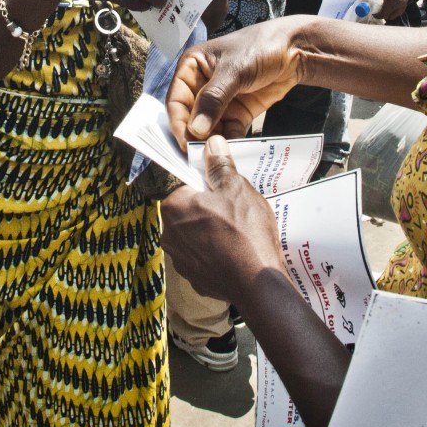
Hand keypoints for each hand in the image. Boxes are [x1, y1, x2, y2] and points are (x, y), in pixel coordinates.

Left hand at [160, 136, 289, 304]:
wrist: (258, 283)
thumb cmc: (245, 232)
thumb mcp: (236, 188)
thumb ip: (220, 165)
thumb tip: (212, 144)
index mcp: (173, 208)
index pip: (184, 185)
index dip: (206, 184)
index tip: (225, 189)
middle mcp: (168, 235)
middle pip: (189, 211)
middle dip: (209, 208)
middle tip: (236, 209)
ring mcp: (180, 260)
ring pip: (196, 235)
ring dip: (212, 231)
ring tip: (239, 231)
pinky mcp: (194, 278)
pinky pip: (204, 258)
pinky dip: (217, 254)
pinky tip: (236, 252)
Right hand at [167, 17, 307, 142]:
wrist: (295, 50)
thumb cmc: (261, 47)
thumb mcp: (234, 70)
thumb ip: (213, 99)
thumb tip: (196, 129)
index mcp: (192, 67)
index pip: (176, 100)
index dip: (178, 123)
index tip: (185, 144)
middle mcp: (201, 85)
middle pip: (190, 118)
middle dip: (196, 136)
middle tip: (201, 156)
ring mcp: (219, 101)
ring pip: (208, 128)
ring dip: (213, 142)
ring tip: (220, 155)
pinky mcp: (237, 112)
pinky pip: (228, 131)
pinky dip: (231, 141)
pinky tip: (235, 150)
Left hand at [369, 0, 410, 21]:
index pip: (383, 14)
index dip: (378, 16)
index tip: (373, 13)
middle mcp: (397, 2)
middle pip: (390, 16)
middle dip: (383, 16)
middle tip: (378, 12)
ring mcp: (403, 2)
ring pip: (396, 15)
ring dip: (390, 14)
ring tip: (385, 11)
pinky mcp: (406, 0)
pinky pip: (401, 10)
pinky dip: (396, 11)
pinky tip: (392, 7)